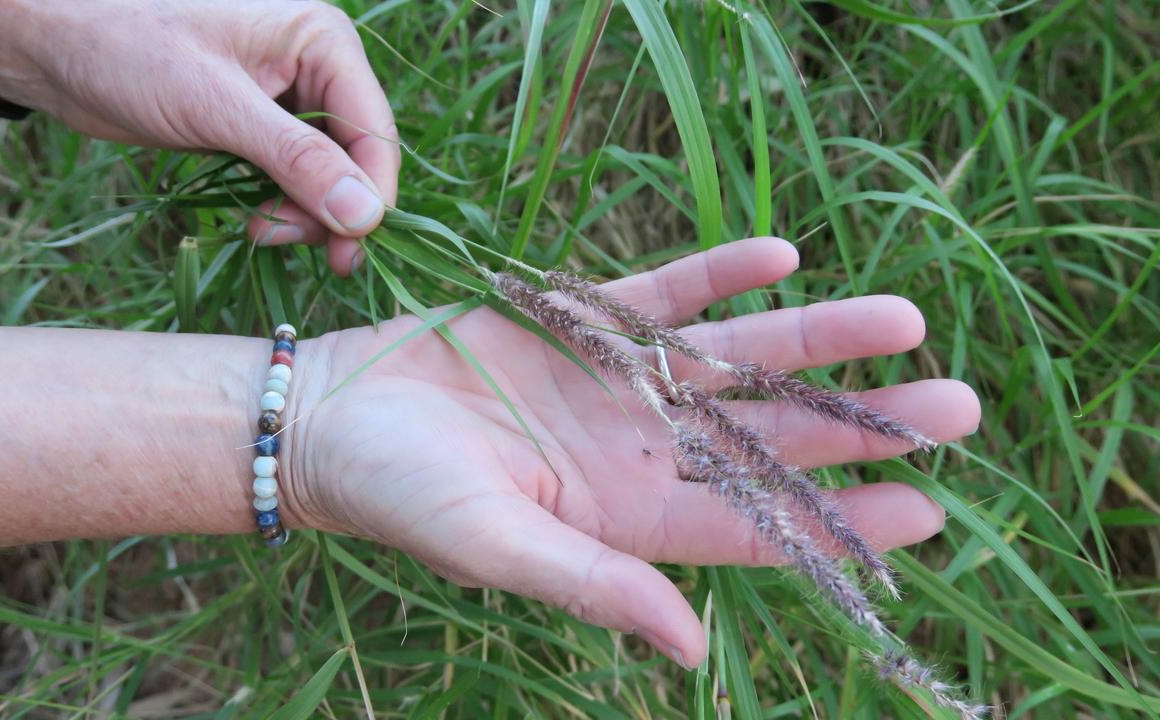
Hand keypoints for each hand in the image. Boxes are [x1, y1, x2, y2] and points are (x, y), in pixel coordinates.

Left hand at [0, 0, 397, 275]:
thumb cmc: (126, 47)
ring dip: (303, 214)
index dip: (371, 195)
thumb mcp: (215, 106)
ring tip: (259, 231)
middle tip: (282, 242)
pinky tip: (255, 221)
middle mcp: (314, 66)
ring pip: (325, 174)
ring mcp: (285, 97)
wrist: (45, 39)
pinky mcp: (253, 124)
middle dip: (331, 209)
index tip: (349, 252)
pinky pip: (291, 176)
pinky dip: (280, 206)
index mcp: (321, 41)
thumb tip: (365, 216)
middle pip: (355, 157)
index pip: (373, 131)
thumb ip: (296, 160)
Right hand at [281, 238, 981, 665]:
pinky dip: (720, 276)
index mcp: (629, 519)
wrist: (337, 416)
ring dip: (815, 337)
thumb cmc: (404, 497)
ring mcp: (620, 383)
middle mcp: (642, 451)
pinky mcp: (585, 320)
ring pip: (737, 358)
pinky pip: (667, 293)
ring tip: (902, 318)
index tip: (927, 508)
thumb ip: (597, 588)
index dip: (841, 517)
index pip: (757, 523)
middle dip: (861, 423)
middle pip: (770, 435)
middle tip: (956, 407)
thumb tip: (691, 651)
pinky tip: (781, 257)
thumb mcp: (498, 550)